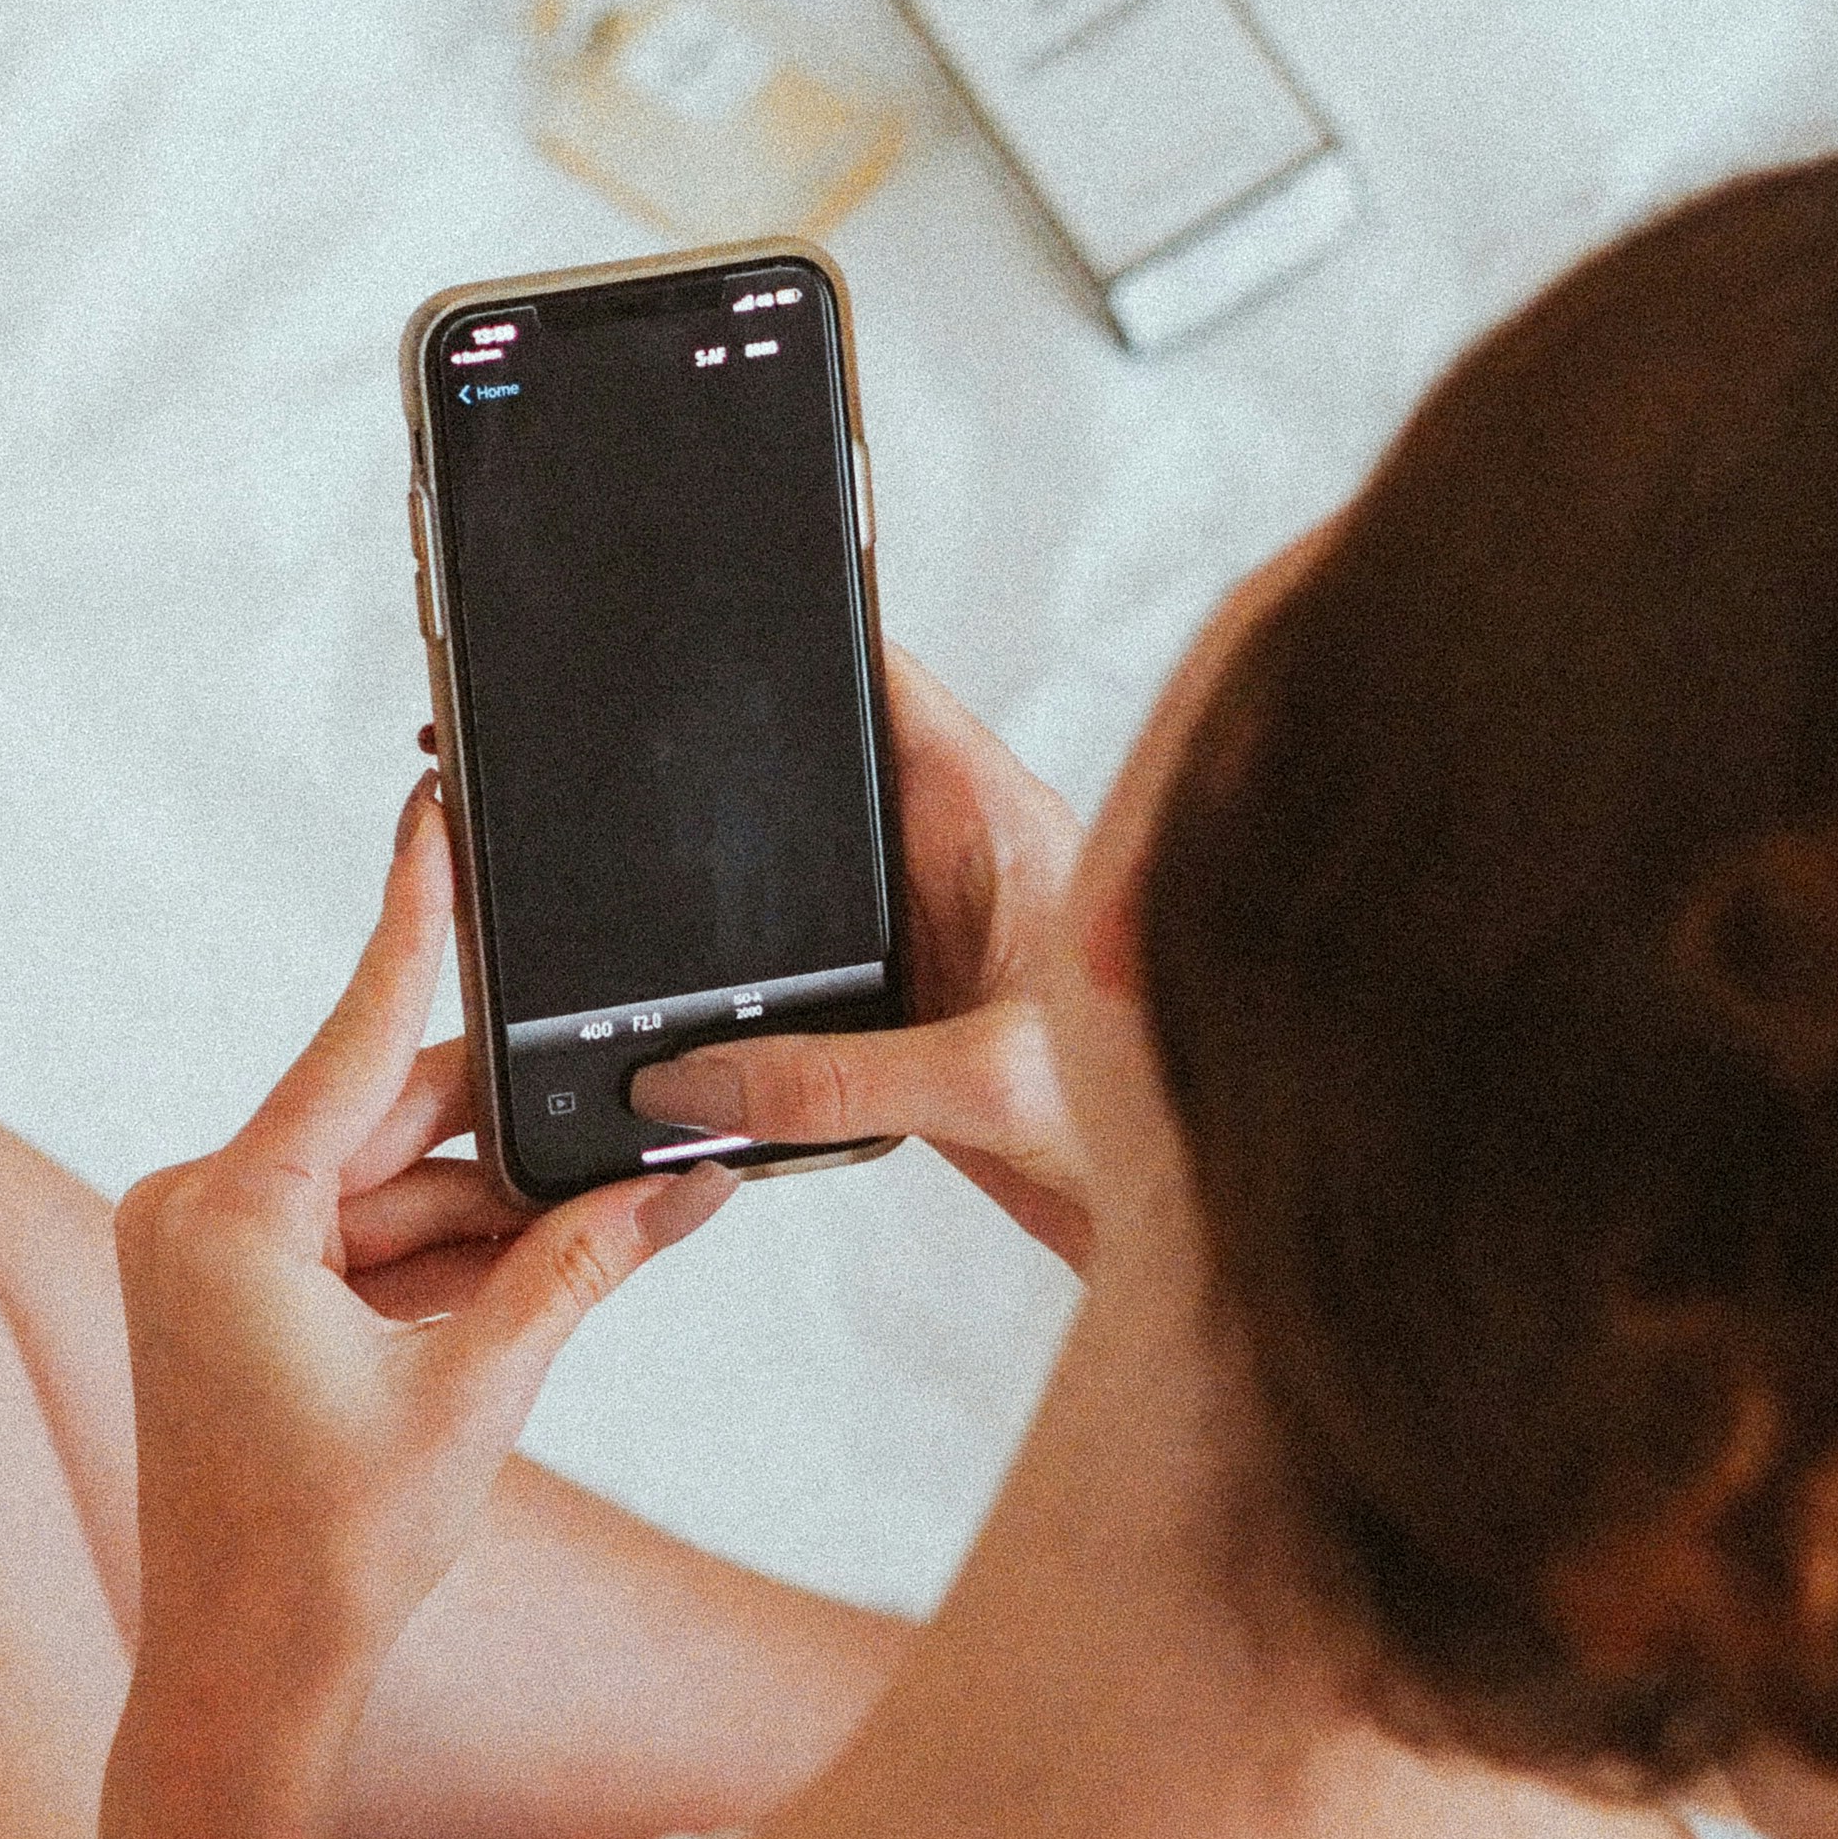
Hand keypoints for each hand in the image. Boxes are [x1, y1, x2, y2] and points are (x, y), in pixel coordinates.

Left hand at [98, 779, 732, 1838]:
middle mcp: (200, 1210)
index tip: (430, 808)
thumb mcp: (478, 1393)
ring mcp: (212, 1254)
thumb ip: (575, 1269)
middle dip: (516, 1119)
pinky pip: (365, 1240)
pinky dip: (452, 1250)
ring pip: (391, 1187)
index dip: (412, 917)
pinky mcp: (236, 1298)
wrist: (246, 1680)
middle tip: (635, 1074)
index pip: (355, 1034)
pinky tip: (562, 1242)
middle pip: (390, 1119)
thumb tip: (679, 1181)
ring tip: (635, 1191)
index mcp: (229, 1212)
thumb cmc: (334, 1553)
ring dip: (500, 1203)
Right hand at [627, 645, 1093, 1264]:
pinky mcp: (908, 1010)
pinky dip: (758, 999)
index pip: (891, 686)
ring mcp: (929, 934)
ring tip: (675, 930)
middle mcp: (958, 864)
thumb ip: (829, 1080)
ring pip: (806, 882)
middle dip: (747, 780)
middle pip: (825, 779)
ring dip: (751, 907)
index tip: (729, 614)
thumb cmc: (1153, 1122)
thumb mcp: (980, 1086)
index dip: (812, 637)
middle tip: (653, 788)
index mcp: (997, 822)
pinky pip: (804, 981)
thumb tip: (695, 1082)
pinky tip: (717, 1032)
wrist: (1184, 1225)